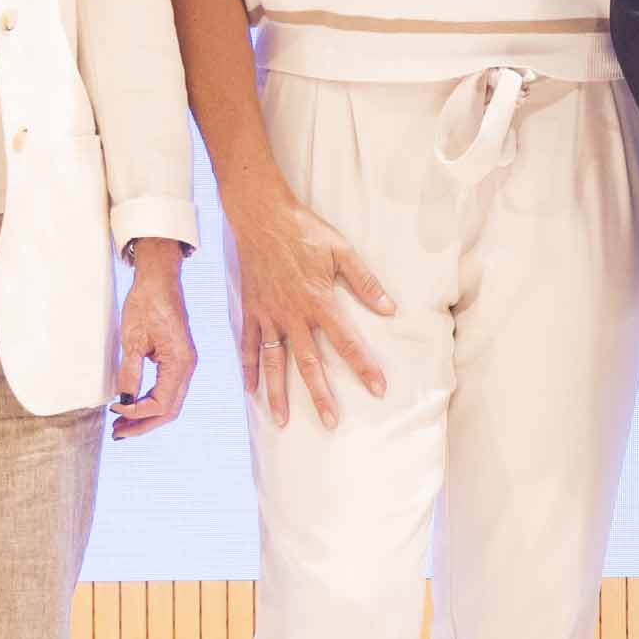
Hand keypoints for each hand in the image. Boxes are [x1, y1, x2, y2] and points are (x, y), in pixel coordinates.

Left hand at [112, 247, 196, 431]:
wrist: (159, 279)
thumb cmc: (147, 302)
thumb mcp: (132, 338)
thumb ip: (130, 371)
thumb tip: (124, 399)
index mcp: (180, 362)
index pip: (161, 403)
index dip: (137, 412)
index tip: (114, 409)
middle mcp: (187, 367)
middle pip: (169, 410)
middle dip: (143, 425)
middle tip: (118, 434)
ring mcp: (185, 364)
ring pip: (170, 404)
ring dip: (146, 417)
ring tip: (122, 424)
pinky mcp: (178, 360)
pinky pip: (168, 391)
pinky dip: (150, 402)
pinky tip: (133, 405)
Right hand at [217, 168, 395, 421]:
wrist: (261, 215)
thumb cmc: (304, 231)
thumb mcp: (341, 251)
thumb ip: (365, 282)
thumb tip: (389, 309)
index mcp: (319, 302)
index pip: (347, 343)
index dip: (364, 367)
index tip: (377, 389)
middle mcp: (293, 315)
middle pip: (309, 363)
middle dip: (320, 395)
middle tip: (330, 423)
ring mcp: (269, 315)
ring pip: (274, 362)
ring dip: (278, 392)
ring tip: (282, 420)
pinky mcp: (251, 310)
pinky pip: (249, 344)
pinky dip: (249, 367)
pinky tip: (250, 388)